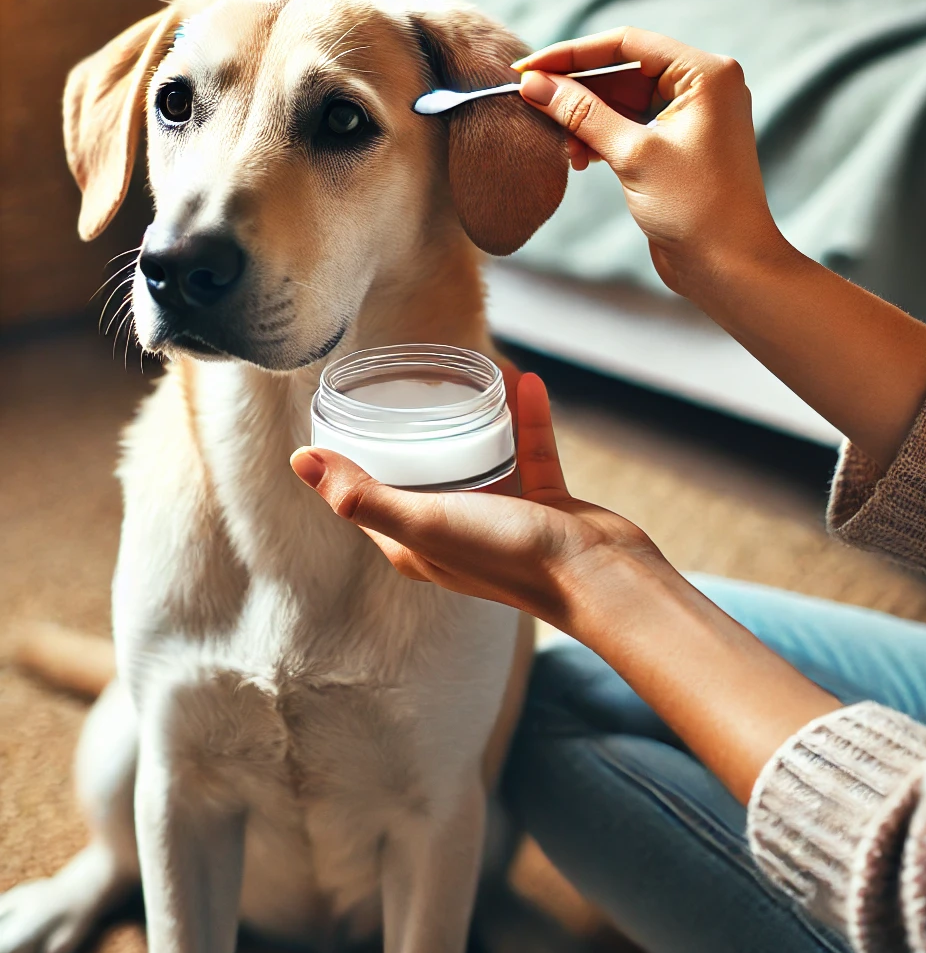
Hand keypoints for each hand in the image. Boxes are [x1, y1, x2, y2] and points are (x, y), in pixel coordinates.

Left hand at [292, 370, 840, 807]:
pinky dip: (527, 419)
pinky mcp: (547, 505)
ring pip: (479, 460)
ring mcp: (503, 520)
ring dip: (473, 422)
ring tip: (464, 376)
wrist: (599, 576)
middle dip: (410, 433)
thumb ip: (363, 494)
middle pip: (422, 475)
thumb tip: (299, 460)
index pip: (368, 499)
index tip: (338, 413)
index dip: (349, 462)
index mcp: (418, 546)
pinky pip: (531, 452)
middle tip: (400, 381)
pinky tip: (526, 383)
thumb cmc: (508, 556)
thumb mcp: (424, 522)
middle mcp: (455, 534)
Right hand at [514, 27, 780, 301]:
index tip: (528, 67)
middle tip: (532, 102)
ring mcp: (690, 116)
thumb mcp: (632, 154)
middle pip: (622, 70)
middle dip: (577, 92)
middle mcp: (701, 87)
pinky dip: (601, 138)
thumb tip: (534, 84)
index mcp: (705, 74)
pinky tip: (580, 159)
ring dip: (586, 120)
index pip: (627, 43)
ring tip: (562, 147)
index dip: (572, 54)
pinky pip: (629, 126)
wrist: (729, 267)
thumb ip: (581, 113)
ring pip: (621, 101)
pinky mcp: (677, 145)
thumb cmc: (696, 207)